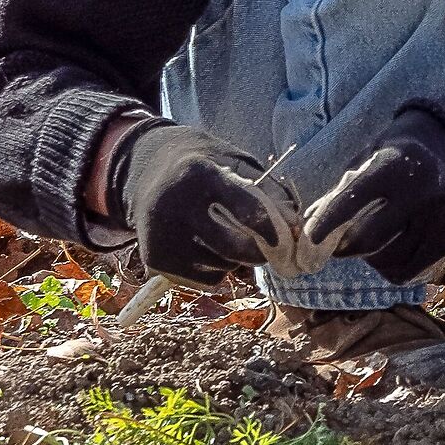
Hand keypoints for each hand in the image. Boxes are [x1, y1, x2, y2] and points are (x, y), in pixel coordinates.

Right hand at [110, 121, 302, 284]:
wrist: (149, 172)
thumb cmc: (207, 168)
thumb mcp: (236, 163)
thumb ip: (268, 191)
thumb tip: (295, 227)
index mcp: (200, 175)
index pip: (244, 208)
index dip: (273, 229)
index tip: (290, 239)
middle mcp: (174, 206)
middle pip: (233, 247)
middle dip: (260, 252)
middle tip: (272, 246)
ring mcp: (160, 236)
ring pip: (222, 267)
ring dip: (237, 260)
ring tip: (227, 235)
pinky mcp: (154, 260)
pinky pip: (205, 281)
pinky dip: (218, 271)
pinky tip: (207, 248)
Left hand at [302, 110, 444, 285]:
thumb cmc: (392, 164)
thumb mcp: (366, 162)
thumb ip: (340, 191)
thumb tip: (307, 225)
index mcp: (394, 165)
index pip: (354, 198)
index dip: (329, 220)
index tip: (311, 238)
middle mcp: (423, 190)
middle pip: (369, 239)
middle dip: (344, 249)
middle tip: (336, 249)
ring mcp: (441, 218)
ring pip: (386, 261)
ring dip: (368, 259)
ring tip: (371, 243)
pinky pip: (405, 274)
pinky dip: (388, 269)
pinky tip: (391, 250)